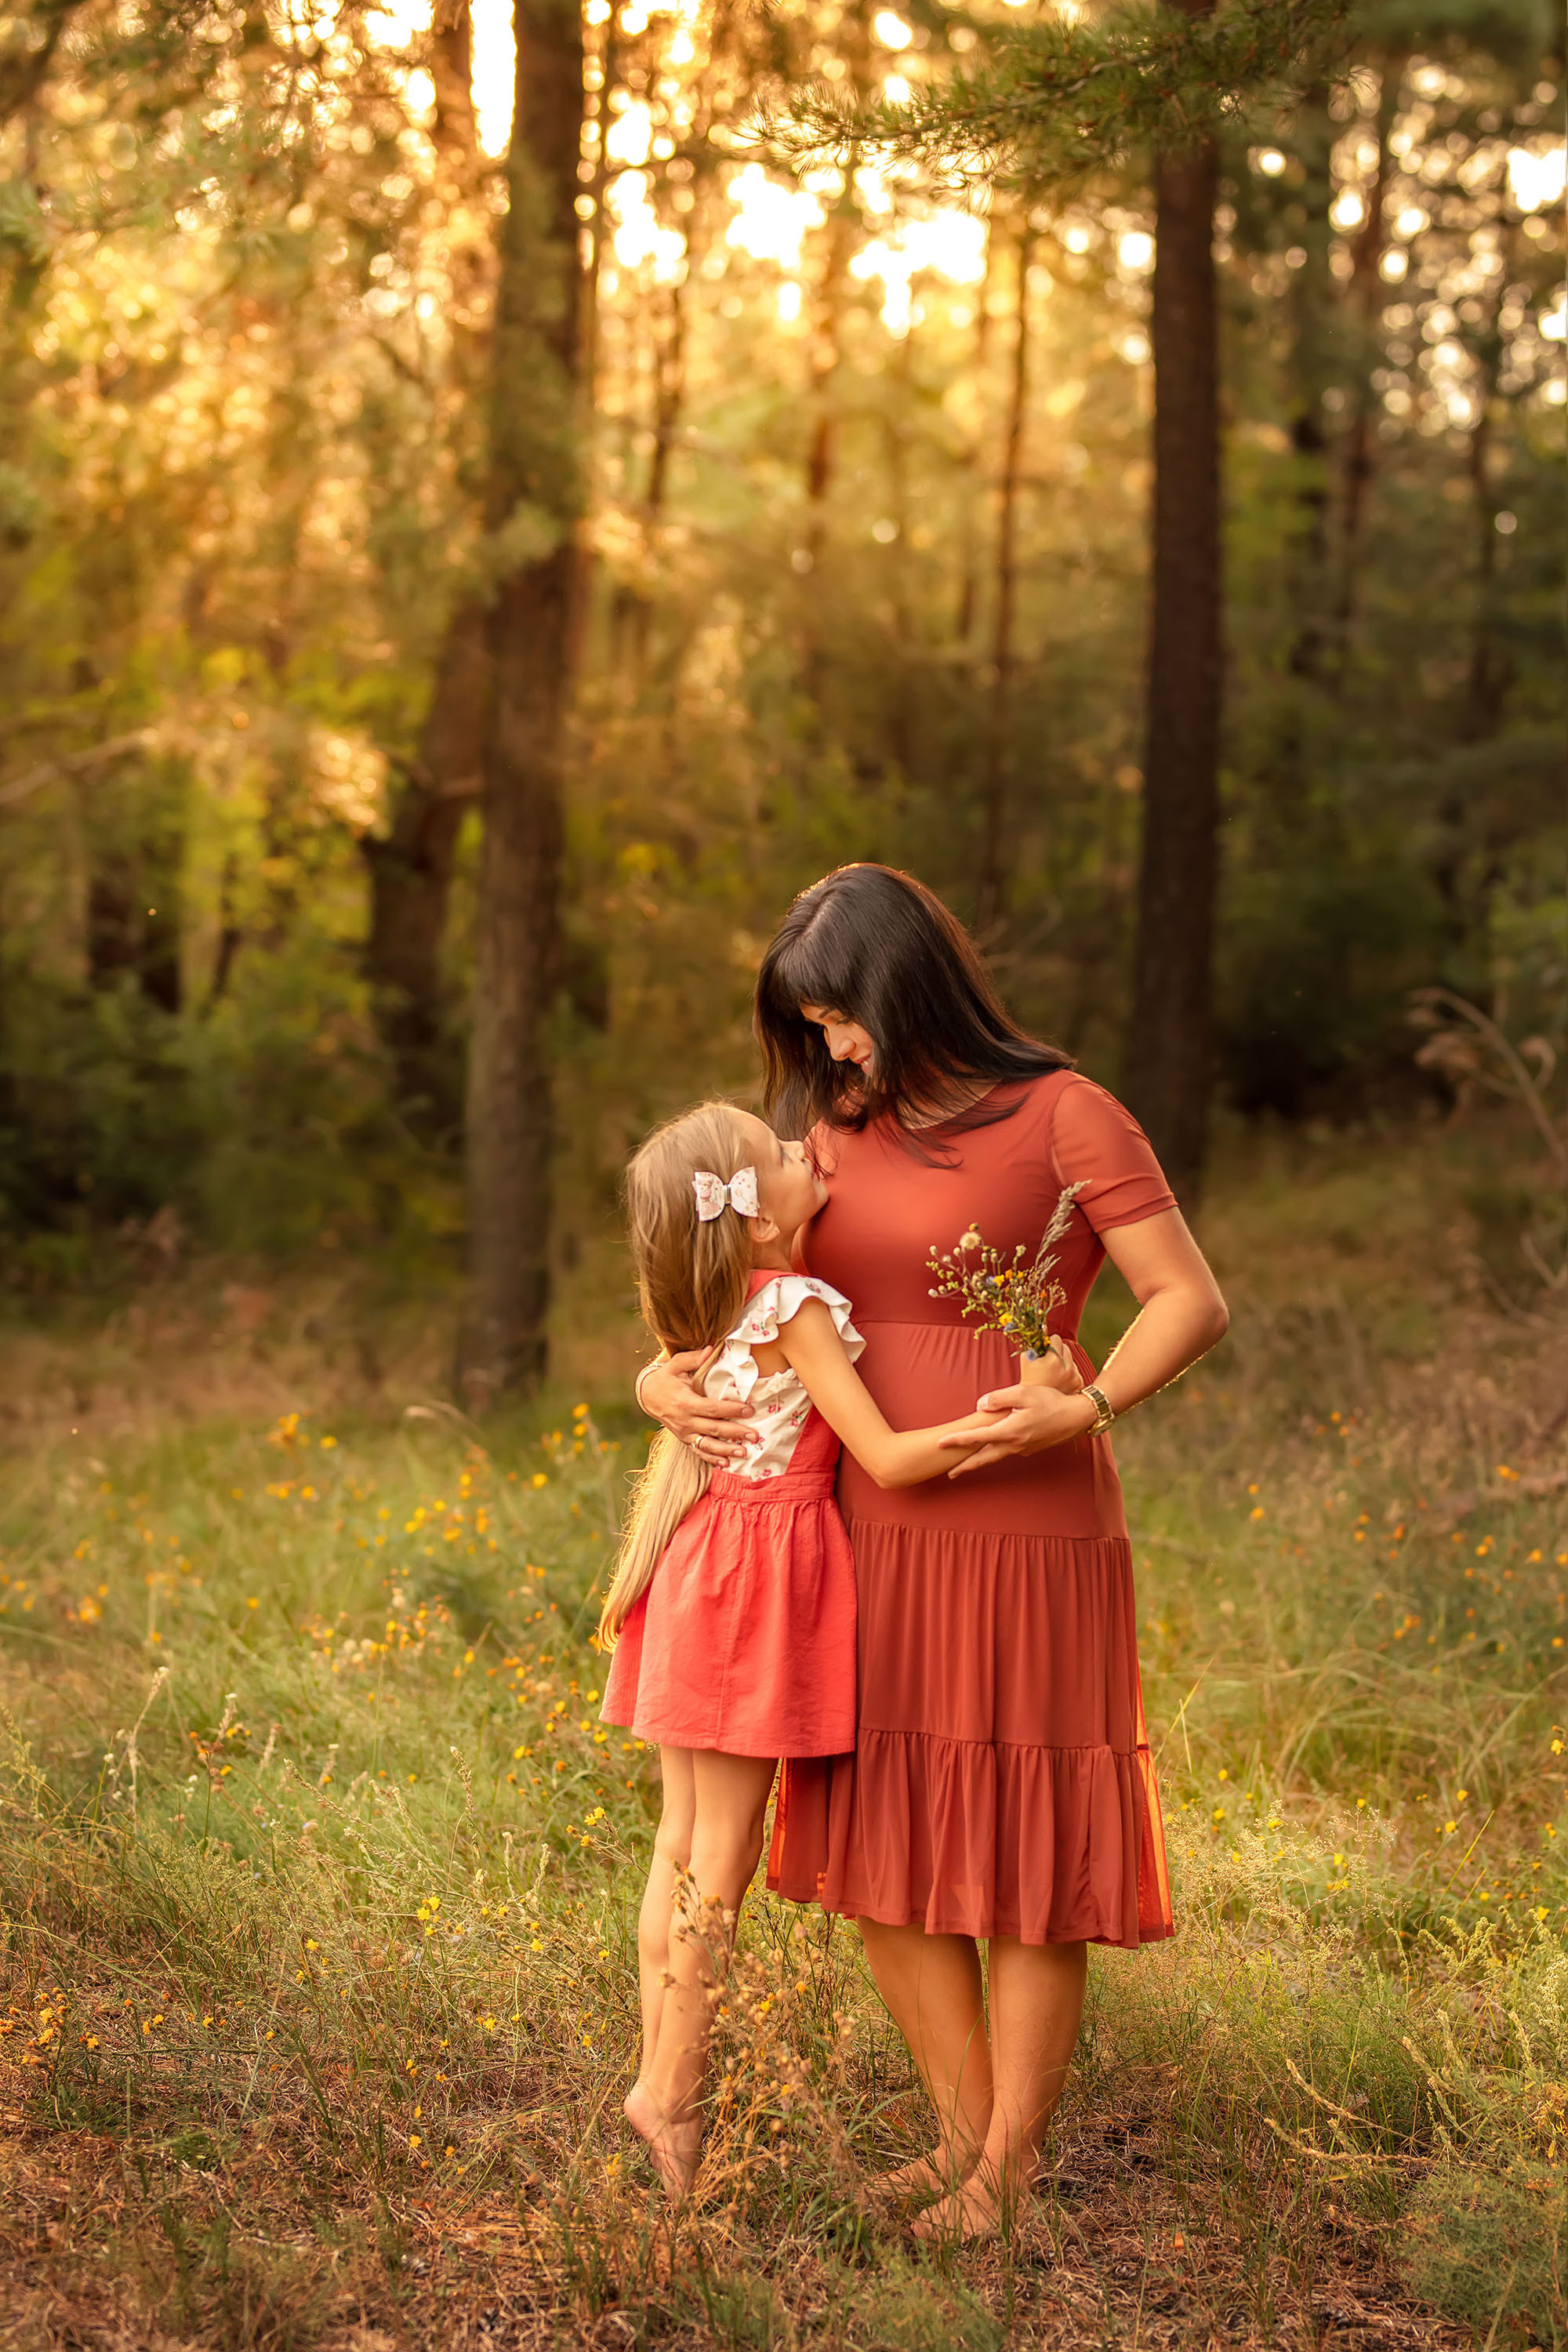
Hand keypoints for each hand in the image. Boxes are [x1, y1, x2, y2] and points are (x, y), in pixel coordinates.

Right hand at [641, 1351, 757, 1464]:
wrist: (647, 1395)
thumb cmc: (666, 1378)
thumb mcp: (675, 1364)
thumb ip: (693, 1358)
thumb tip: (711, 1349)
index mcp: (685, 1402)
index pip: (712, 1408)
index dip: (731, 1410)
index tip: (749, 1409)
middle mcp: (685, 1421)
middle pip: (714, 1429)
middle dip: (736, 1433)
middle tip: (755, 1435)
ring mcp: (684, 1432)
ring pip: (707, 1445)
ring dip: (726, 1450)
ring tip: (744, 1452)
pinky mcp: (684, 1439)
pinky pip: (698, 1452)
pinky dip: (711, 1459)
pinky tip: (726, 1463)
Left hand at [938, 1383, 1096, 1476]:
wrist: (1077, 1417)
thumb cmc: (1051, 1401)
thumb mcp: (1023, 1392)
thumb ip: (999, 1398)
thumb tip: (980, 1405)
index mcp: (1009, 1431)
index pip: (976, 1437)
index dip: (956, 1441)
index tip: (939, 1444)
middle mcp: (1014, 1445)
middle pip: (983, 1459)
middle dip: (965, 1466)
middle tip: (949, 1474)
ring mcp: (1023, 1449)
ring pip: (995, 1458)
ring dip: (979, 1462)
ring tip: (965, 1466)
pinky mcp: (1030, 1448)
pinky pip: (1007, 1453)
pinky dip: (994, 1455)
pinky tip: (991, 1451)